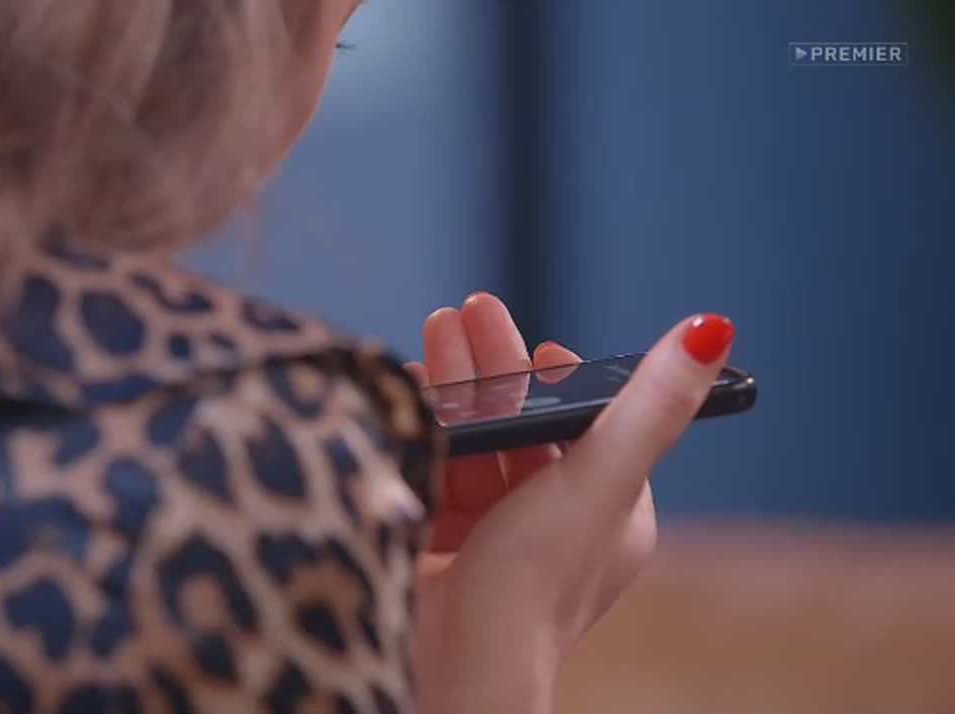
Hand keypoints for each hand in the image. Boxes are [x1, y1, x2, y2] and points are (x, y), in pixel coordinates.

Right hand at [405, 293, 734, 713]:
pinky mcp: (446, 543)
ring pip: (478, 442)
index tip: (542, 347)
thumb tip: (713, 330)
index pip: (592, 427)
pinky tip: (409, 396)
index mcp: (610, 511)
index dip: (564, 382)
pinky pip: (439, 470)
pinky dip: (428, 431)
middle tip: (467, 312)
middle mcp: (558, 522)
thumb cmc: (536, 582)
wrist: (454, 662)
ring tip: (432, 334)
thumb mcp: (598, 479)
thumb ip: (649, 406)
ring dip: (456, 388)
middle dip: (495, 367)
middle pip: (525, 424)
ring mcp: (498, 535)